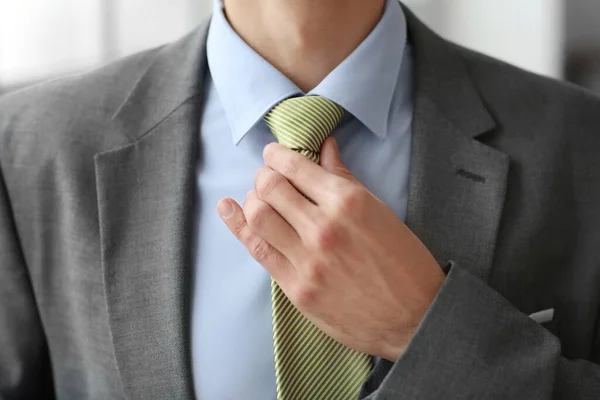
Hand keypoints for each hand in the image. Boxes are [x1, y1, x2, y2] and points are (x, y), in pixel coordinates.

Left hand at [217, 138, 444, 360]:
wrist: (413, 318)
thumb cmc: (404, 263)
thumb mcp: (380, 212)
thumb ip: (345, 179)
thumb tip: (324, 149)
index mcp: (348, 202)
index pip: (295, 166)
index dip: (276, 155)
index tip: (272, 153)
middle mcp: (323, 227)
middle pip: (270, 187)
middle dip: (263, 175)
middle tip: (268, 177)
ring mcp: (307, 260)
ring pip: (258, 216)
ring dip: (252, 199)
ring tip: (260, 198)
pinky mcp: (297, 288)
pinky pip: (258, 250)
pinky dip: (238, 225)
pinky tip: (228, 209)